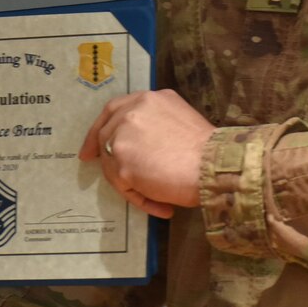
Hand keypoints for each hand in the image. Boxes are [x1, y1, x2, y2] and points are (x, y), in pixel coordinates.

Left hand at [80, 90, 214, 217]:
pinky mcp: (122, 165)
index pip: (114, 109)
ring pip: (112, 163)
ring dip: (128, 181)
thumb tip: (142, 143)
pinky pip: (124, 186)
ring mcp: (123, 138)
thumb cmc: (208, 147)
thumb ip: (156, 122)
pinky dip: (141, 199)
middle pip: (106, 134)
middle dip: (100, 151)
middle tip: (100, 167)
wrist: (214, 166)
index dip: (101, 126)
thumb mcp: (180, 116)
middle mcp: (131, 113)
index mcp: (147, 99)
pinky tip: (162, 207)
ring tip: (154, 195)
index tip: (94, 143)